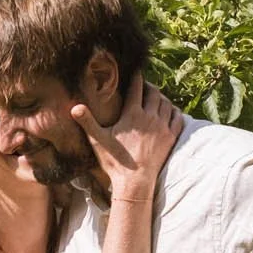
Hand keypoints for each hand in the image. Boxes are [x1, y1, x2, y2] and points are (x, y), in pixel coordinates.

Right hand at [68, 77, 183, 206]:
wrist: (135, 182)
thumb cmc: (115, 161)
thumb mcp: (97, 141)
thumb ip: (87, 122)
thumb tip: (74, 107)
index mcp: (132, 114)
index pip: (137, 87)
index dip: (137, 77)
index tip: (136, 71)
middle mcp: (150, 117)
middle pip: (154, 92)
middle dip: (149, 86)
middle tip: (145, 86)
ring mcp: (162, 127)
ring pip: (166, 103)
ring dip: (161, 97)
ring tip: (156, 98)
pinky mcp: (170, 137)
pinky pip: (177, 117)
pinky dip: (174, 110)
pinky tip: (170, 111)